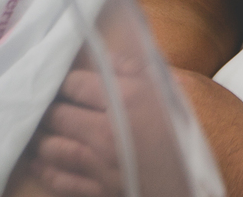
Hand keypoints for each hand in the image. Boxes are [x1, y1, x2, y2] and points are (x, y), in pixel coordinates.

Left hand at [27, 59, 184, 196]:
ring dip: (43, 137)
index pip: (76, 83)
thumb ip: (142, 72)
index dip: (68, 80)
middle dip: (51, 107)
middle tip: (50, 103)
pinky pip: (59, 180)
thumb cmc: (193, 136)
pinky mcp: (98, 191)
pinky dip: (45, 169)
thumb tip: (110, 59)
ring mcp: (100, 165)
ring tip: (40, 129)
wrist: (201, 183)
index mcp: (129, 100)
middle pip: (57, 115)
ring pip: (51, 147)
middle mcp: (108, 131)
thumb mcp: (175, 94)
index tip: (67, 81)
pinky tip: (40, 162)